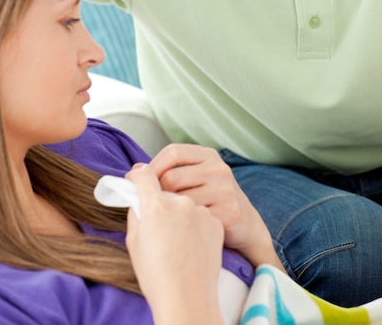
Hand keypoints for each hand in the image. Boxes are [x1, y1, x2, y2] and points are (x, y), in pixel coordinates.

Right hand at [126, 165, 223, 324]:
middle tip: (156, 223)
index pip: (144, 174)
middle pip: (165, 190)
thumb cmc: (156, 275)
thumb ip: (136, 212)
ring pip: (185, 202)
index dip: (137, 174)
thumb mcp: (134, 241)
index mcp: (156, 205)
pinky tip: (190, 243)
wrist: (187, 299)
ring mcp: (201, 211)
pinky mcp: (215, 221)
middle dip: (159, 200)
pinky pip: (200, 214)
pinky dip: (194, 223)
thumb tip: (138, 196)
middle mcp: (181, 202)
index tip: (135, 178)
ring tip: (176, 238)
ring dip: (178, 211)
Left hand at [149, 144, 284, 269]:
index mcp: (208, 155)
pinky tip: (188, 230)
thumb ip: (169, 171)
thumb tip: (136, 169)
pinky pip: (192, 219)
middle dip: (159, 194)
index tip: (142, 182)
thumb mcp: (196, 177)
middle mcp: (219, 169)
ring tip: (173, 220)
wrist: (246, 226)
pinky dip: (185, 226)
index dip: (153, 166)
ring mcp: (225, 190)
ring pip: (179, 200)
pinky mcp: (228, 212)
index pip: (173, 151)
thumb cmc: (211, 200)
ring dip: (171, 213)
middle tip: (158, 208)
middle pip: (172, 177)